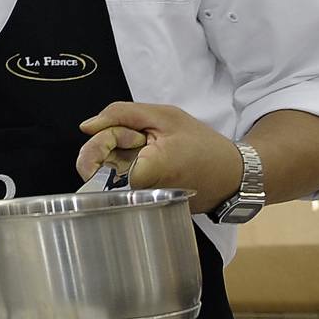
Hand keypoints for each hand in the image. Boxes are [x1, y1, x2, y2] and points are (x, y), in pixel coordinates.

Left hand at [78, 101, 244, 209]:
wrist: (231, 175)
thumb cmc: (202, 145)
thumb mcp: (164, 116)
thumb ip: (120, 114)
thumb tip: (87, 126)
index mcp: (141, 173)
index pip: (95, 157)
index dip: (108, 138)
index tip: (133, 134)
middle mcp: (134, 195)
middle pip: (97, 166)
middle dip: (112, 144)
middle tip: (142, 139)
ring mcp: (137, 203)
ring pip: (107, 172)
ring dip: (121, 154)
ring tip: (150, 149)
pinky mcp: (141, 204)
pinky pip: (120, 182)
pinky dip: (129, 166)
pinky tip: (150, 161)